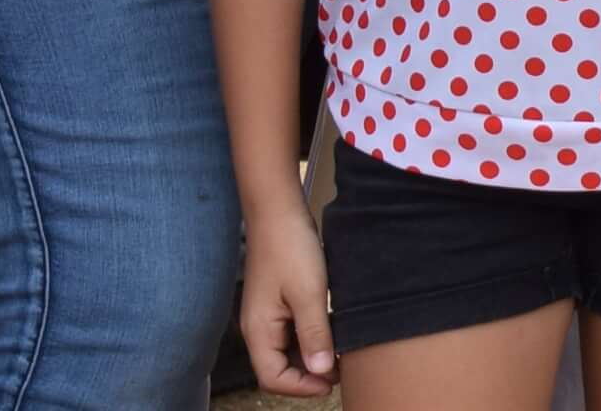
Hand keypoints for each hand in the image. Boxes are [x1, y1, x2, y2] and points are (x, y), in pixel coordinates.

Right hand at [234, 204, 335, 395]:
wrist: (279, 212)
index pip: (272, 378)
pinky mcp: (277, 303)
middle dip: (308, 376)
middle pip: (278, 369)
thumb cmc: (291, 249)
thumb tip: (322, 371)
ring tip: (341, 355)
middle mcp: (258, 328)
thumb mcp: (308, 293)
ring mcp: (266, 316)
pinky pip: (291, 333)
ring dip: (311, 359)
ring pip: (286, 352)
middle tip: (342, 372)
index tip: (332, 384)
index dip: (302, 387)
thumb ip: (314, 334)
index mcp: (257, 331)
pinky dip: (310, 340)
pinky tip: (333, 333)